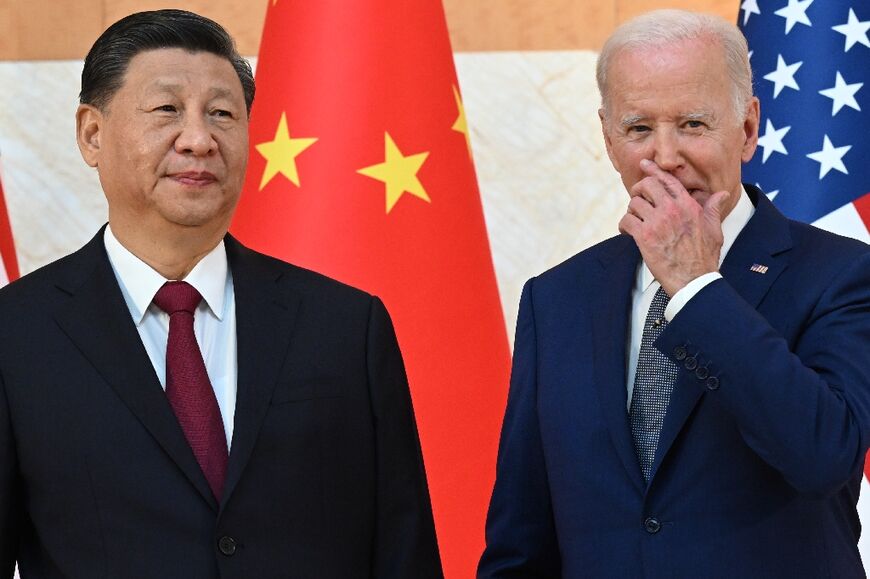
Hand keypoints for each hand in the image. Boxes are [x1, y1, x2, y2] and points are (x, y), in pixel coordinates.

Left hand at [618, 159, 727, 295]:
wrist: (694, 279)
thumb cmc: (704, 257)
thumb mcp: (714, 229)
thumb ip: (713, 208)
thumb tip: (721, 194)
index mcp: (688, 205)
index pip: (668, 180)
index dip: (654, 170)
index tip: (644, 164)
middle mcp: (672, 209)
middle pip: (647, 186)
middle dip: (639, 190)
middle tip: (637, 198)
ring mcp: (657, 222)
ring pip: (634, 203)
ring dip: (632, 211)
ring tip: (635, 220)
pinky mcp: (644, 236)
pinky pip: (626, 220)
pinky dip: (624, 225)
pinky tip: (627, 232)